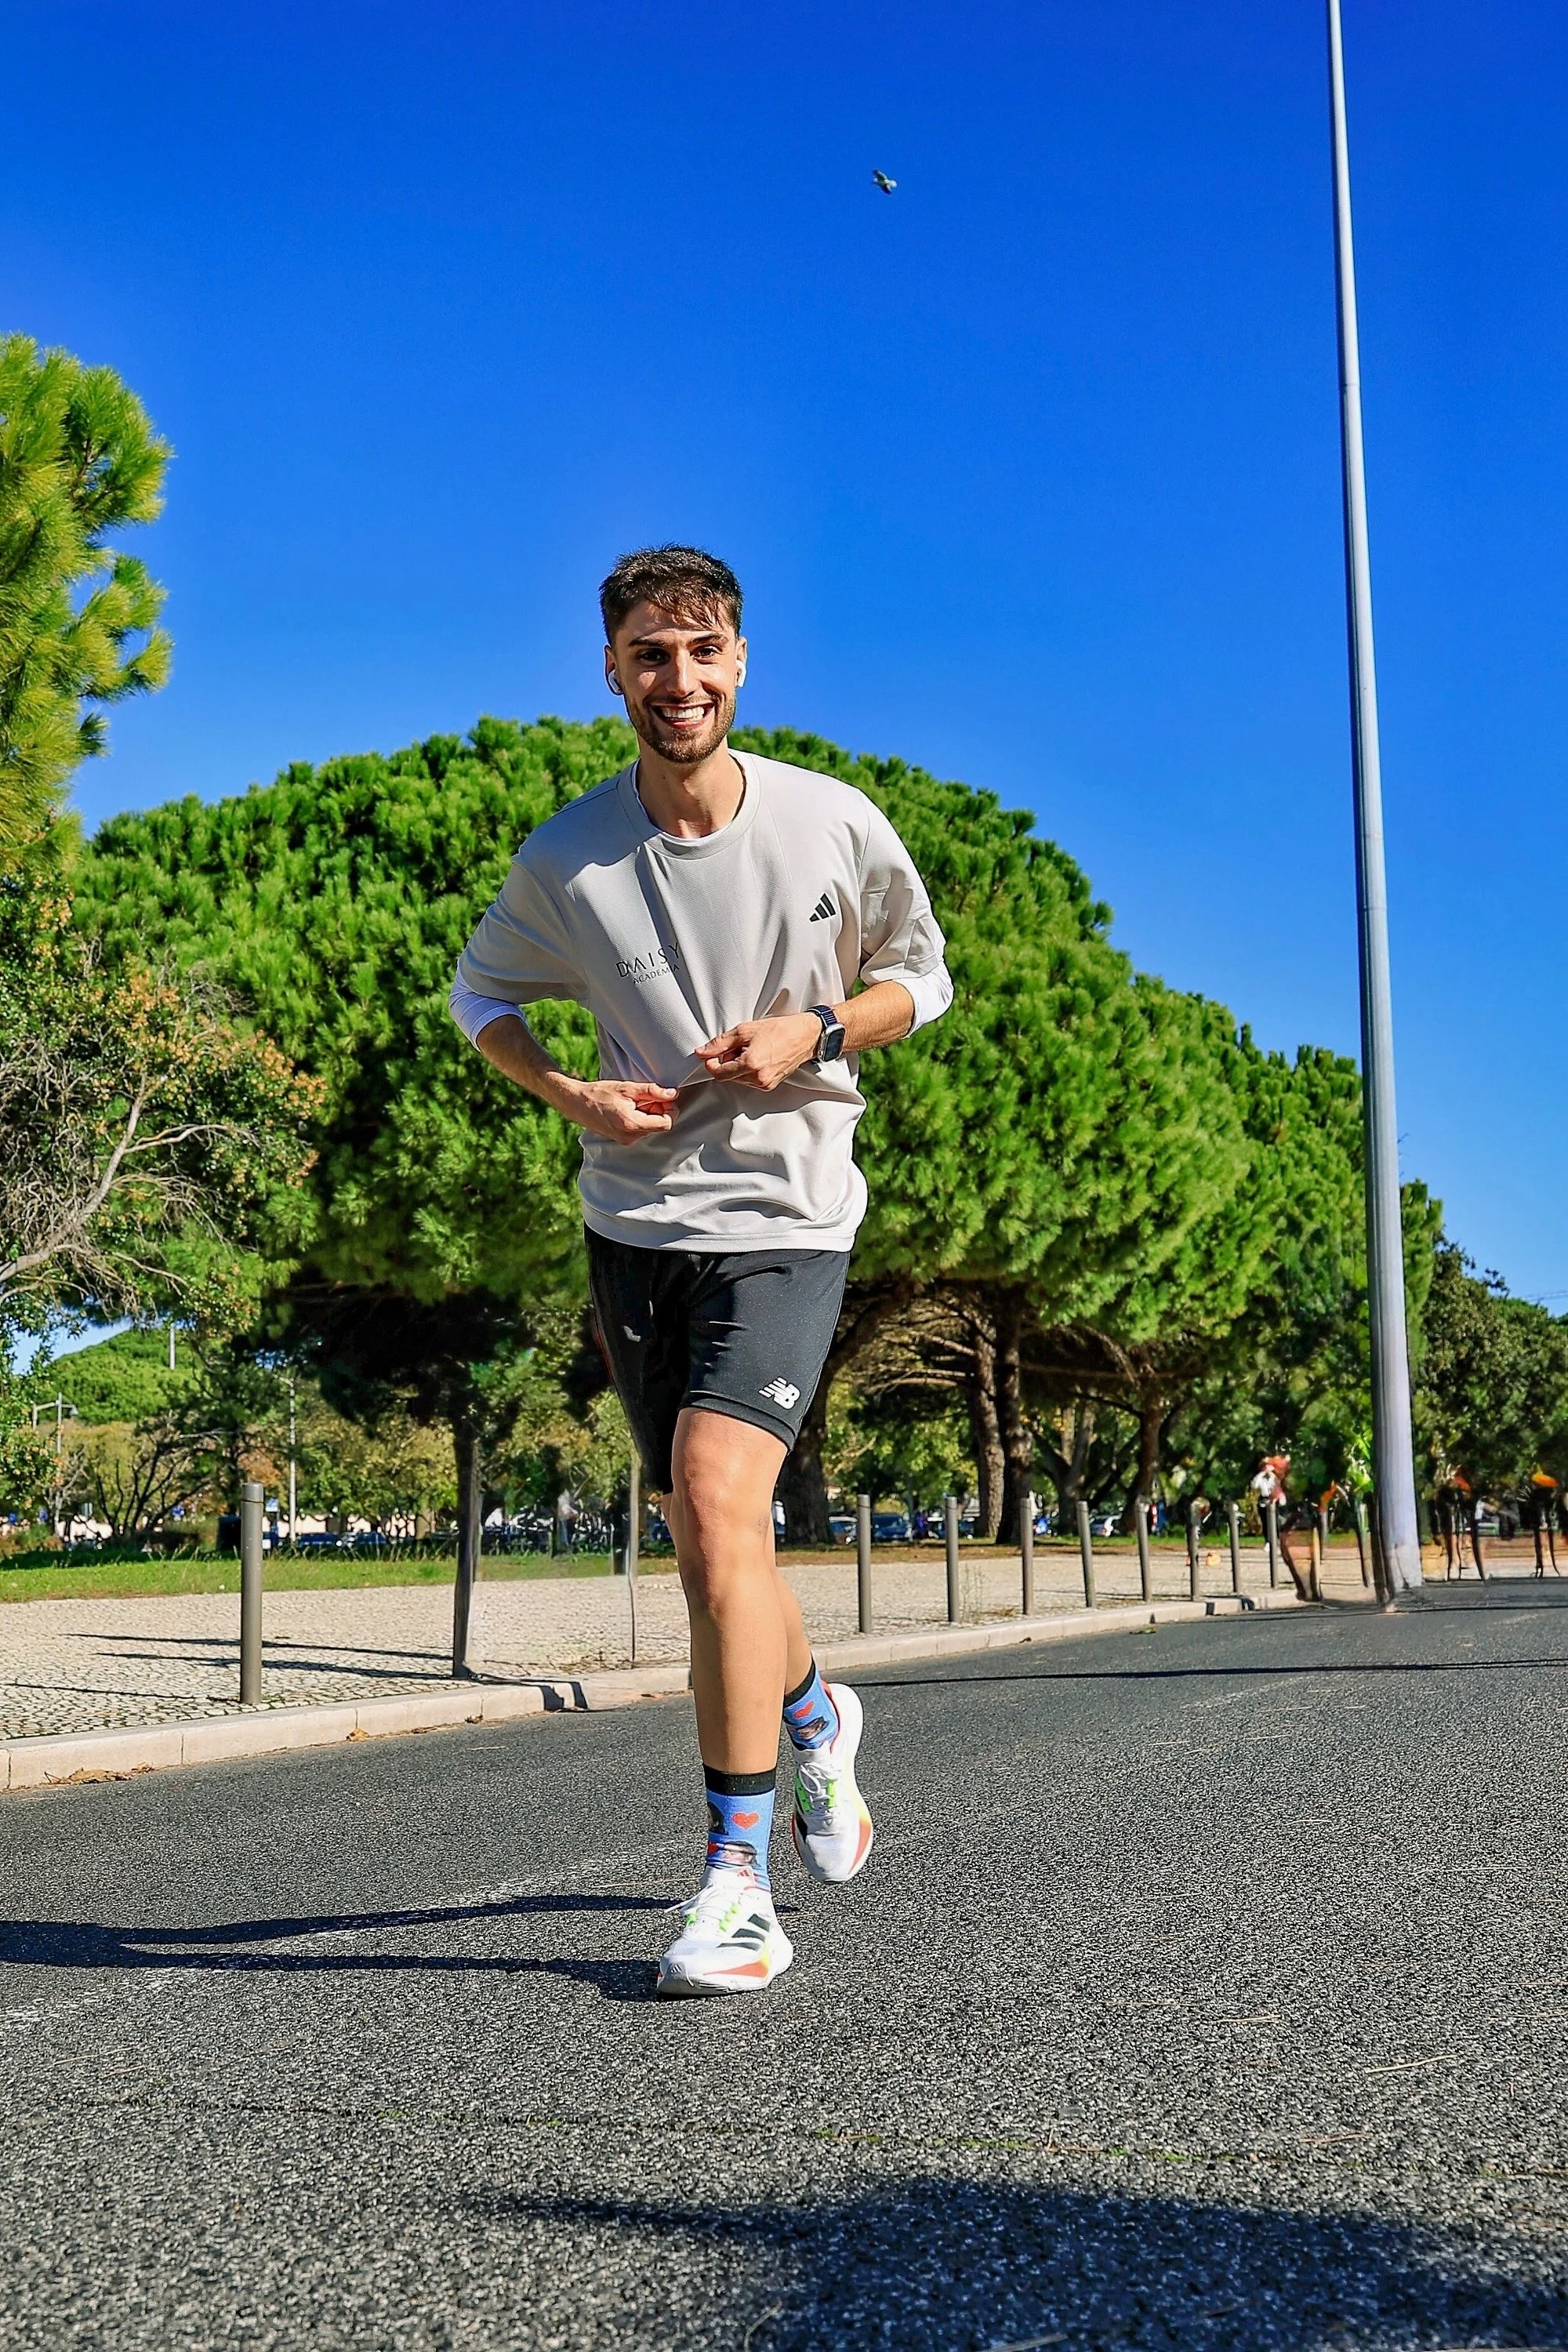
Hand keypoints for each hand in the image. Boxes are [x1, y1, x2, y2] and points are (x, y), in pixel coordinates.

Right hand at [557, 1077, 677, 1143]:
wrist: (577, 1103)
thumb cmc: (599, 1094)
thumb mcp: (628, 1088)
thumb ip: (652, 1091)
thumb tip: (672, 1094)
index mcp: (632, 1124)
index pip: (666, 1124)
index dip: (670, 1109)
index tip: (665, 1098)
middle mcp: (629, 1137)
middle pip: (659, 1126)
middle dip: (658, 1110)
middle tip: (647, 1096)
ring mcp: (625, 1140)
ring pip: (650, 1127)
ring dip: (649, 1113)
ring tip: (635, 1101)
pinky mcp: (622, 1139)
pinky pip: (640, 1130)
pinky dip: (640, 1118)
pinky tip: (629, 1108)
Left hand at [695, 1012, 823, 1091]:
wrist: (805, 1036)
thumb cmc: (779, 1030)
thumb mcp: (744, 1030)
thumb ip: (720, 1043)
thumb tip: (702, 1052)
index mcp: (750, 1064)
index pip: (718, 1073)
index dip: (711, 1063)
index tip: (712, 1054)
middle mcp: (758, 1078)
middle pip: (728, 1077)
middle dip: (727, 1062)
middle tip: (738, 1046)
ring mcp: (765, 1084)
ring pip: (739, 1079)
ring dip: (738, 1066)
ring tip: (752, 1050)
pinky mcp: (771, 1085)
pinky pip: (750, 1081)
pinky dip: (749, 1070)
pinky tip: (759, 1057)